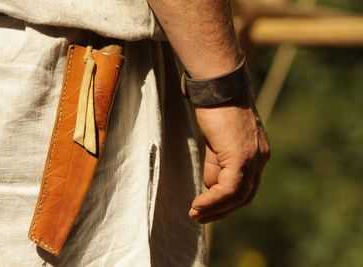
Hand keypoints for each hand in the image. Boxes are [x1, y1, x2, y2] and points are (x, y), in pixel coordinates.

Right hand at [189, 93, 269, 223]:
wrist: (218, 86)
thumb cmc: (215, 108)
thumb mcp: (216, 142)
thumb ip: (217, 164)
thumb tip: (211, 186)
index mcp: (258, 153)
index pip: (247, 186)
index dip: (228, 202)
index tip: (209, 208)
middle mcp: (261, 158)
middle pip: (246, 195)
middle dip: (223, 210)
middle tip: (201, 218)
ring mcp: (254, 158)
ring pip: (238, 195)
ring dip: (215, 209)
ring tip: (195, 214)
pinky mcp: (241, 157)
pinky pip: (229, 188)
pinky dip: (213, 200)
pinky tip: (197, 204)